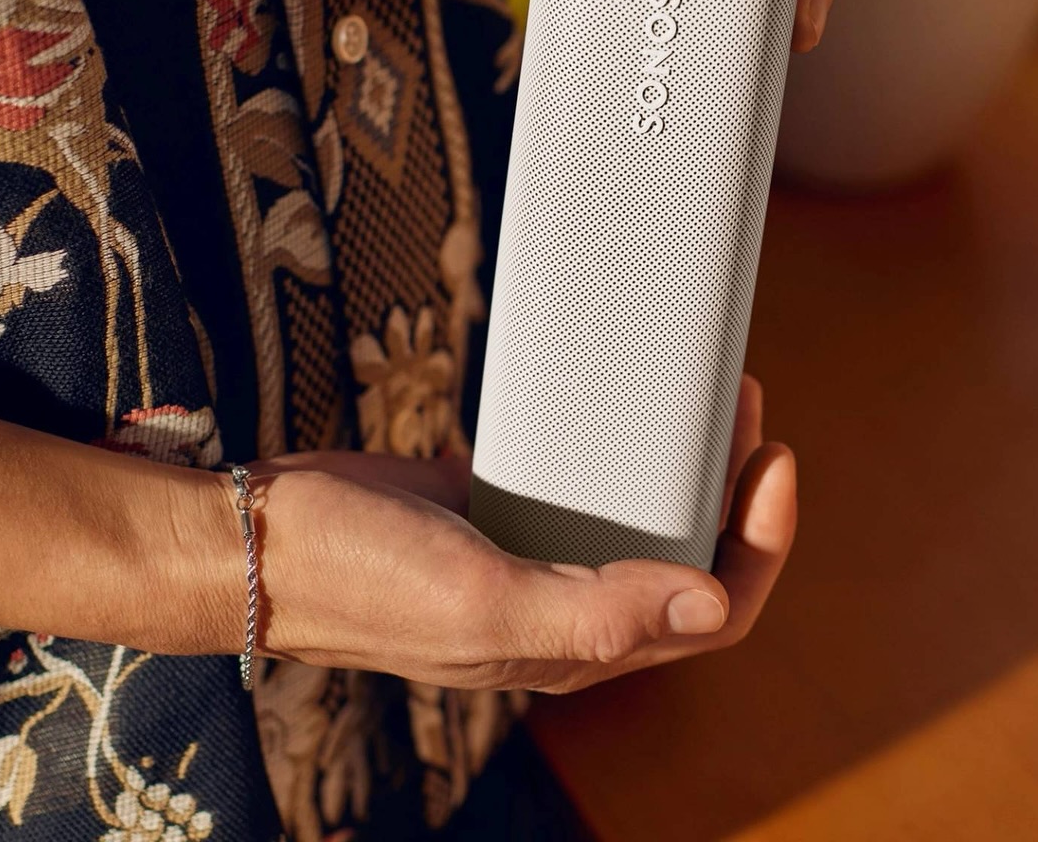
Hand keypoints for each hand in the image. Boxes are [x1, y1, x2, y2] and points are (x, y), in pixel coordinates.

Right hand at [219, 375, 794, 691]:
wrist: (262, 538)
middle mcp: (568, 606)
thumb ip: (597, 609)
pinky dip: (620, 451)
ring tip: (702, 394)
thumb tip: (710, 602)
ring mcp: (535, 557)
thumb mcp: (483, 598)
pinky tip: (626, 406)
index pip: (713, 610)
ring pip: (642, 520)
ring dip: (685, 466)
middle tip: (743, 402)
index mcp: (577, 643)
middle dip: (734, 489)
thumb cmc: (361, 577)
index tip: (775, 460)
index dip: (761, 544)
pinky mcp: (503, 513)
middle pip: (689, 558)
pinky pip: (585, 486)